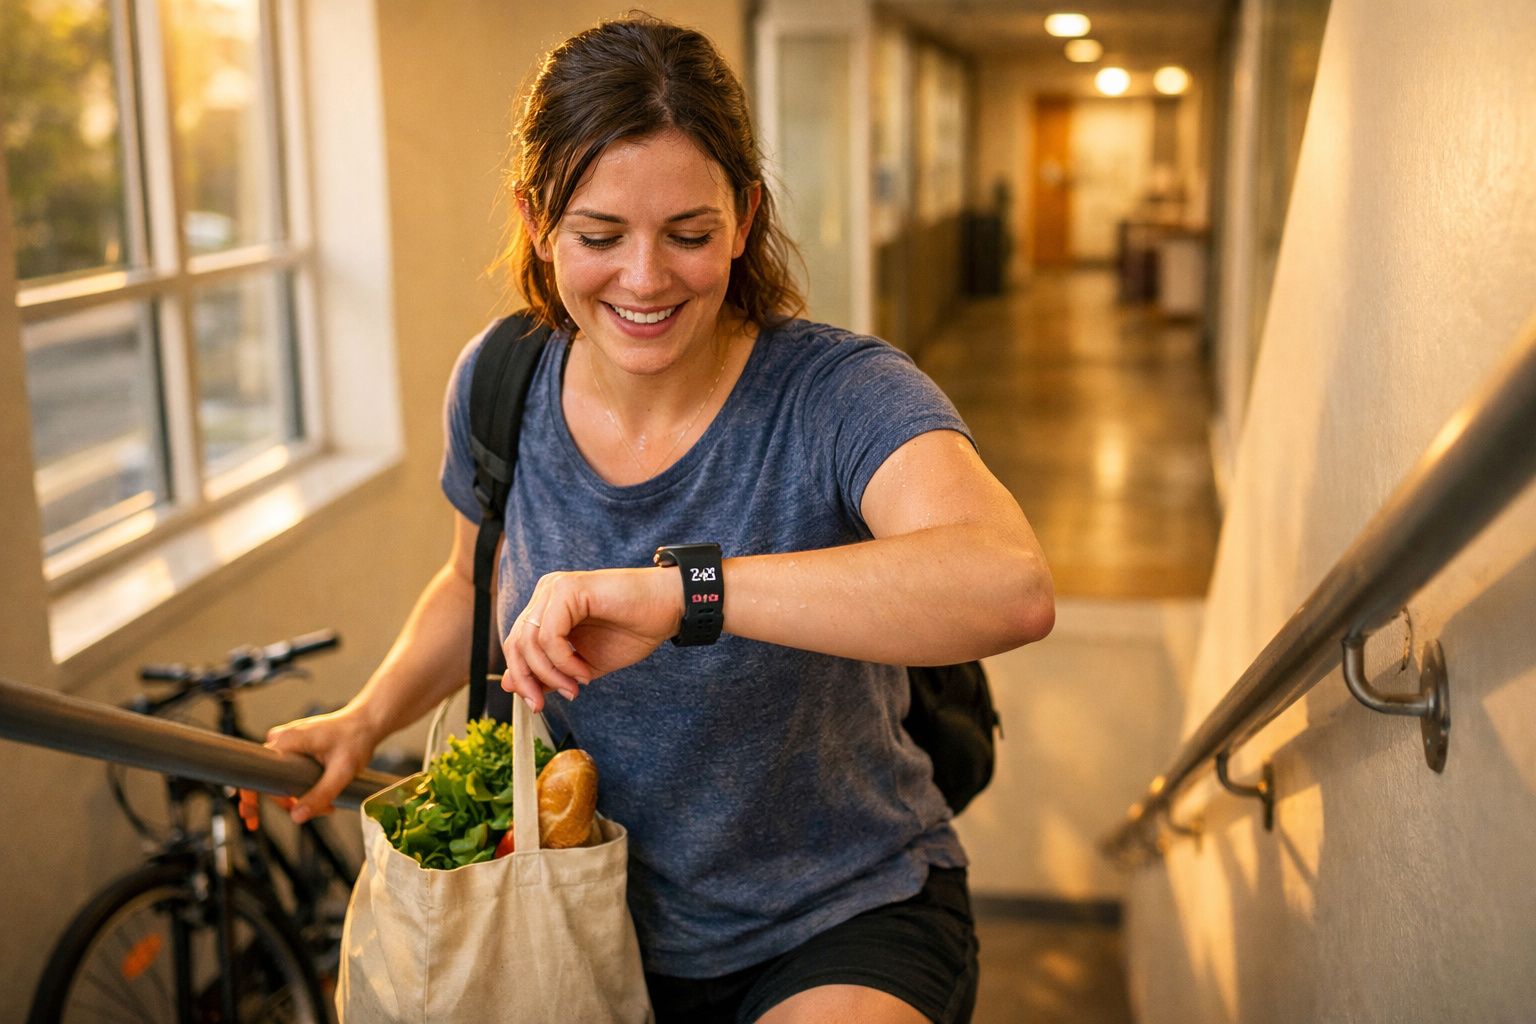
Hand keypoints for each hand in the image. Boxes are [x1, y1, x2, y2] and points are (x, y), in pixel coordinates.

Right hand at [237, 705, 380, 830]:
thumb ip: (320, 794)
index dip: (250, 797)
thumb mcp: (342, 771)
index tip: (250, 817)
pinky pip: (289, 773)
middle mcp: (280, 740)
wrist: (367, 722)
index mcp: (286, 742)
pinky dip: (302, 787)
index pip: (255, 773)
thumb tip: (295, 817)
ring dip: (299, 797)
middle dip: (291, 803)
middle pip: (271, 782)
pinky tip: (321, 796)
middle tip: (322, 812)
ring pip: (281, 780)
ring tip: (328, 806)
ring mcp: (287, 744)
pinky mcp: (294, 748)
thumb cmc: (356, 739)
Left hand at [502, 567, 681, 711]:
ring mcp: (556, 588)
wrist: (669, 608)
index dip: (523, 678)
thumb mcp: (583, 663)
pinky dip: (564, 661)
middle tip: (549, 702)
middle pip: (516, 642)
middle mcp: (546, 592)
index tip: (539, 705)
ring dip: (552, 673)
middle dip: (529, 680)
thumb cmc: (633, 631)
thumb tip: (510, 685)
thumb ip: (549, 672)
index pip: (516, 644)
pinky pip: (550, 635)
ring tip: (577, 685)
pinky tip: (584, 671)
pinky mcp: (569, 589)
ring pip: (529, 640)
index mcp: (547, 607)